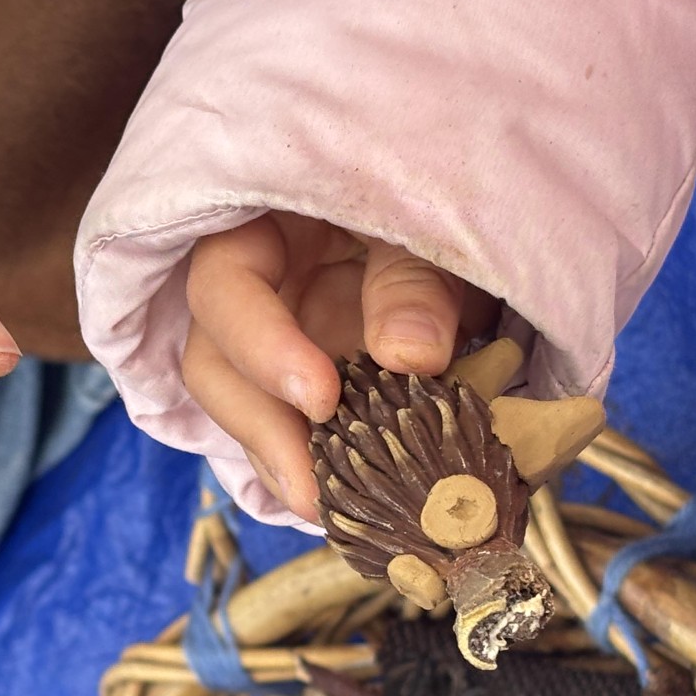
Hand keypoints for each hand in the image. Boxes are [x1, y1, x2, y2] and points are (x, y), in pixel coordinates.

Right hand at [183, 211, 495, 521]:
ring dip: (278, 459)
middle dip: (259, 428)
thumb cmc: (442, 186)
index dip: (260, 346)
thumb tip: (410, 358)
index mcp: (264, 222)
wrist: (483, 202)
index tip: (321, 400)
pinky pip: (289, 422)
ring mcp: (279, 331)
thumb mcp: (432, 214)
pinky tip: (341, 502)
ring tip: (327, 510)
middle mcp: (257, 283)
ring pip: (241, 401)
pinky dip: (311, 461)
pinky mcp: (308, 372)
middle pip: (212, 358)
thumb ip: (418, 275)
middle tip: (315, 491)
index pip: (223, 285)